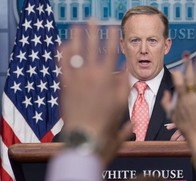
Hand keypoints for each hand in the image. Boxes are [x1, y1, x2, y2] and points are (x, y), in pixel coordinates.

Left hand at [60, 20, 131, 165]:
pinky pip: (63, 66)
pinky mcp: (65, 87)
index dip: (113, 39)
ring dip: (77, 38)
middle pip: (93, 48)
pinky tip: (63, 46)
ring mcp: (77, 80)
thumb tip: (127, 73)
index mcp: (109, 81)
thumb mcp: (122, 110)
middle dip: (94, 32)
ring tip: (78, 27)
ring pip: (76, 54)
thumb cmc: (106, 128)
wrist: (85, 140)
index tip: (114, 28)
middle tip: (95, 20)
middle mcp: (93, 76)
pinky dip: (63, 54)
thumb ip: (125, 87)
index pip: (112, 53)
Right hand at [161, 54, 195, 150]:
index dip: (176, 75)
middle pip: (189, 78)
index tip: (175, 69)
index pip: (178, 84)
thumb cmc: (184, 126)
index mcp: (181, 100)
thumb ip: (166, 103)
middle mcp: (192, 97)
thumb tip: (166, 91)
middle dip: (187, 65)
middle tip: (186, 54)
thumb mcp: (171, 115)